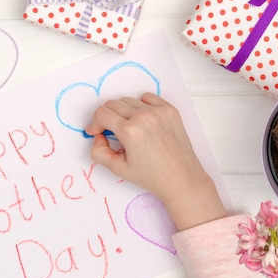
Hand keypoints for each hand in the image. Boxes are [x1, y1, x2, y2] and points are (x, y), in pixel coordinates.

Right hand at [85, 92, 225, 229]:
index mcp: (129, 131)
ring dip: (123, 112)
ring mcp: (158, 112)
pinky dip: (141, 106)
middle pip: (113, 104)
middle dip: (107, 118)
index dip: (95, 124)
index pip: (102, 113)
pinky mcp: (170, 110)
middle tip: (111, 132)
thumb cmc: (152, 176)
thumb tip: (98, 136)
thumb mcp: (118, 169)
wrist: (182, 179)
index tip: (97, 132)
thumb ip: (98, 152)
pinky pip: (147, 98)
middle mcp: (143, 117)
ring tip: (129, 130)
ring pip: (129, 100)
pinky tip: (142, 121)